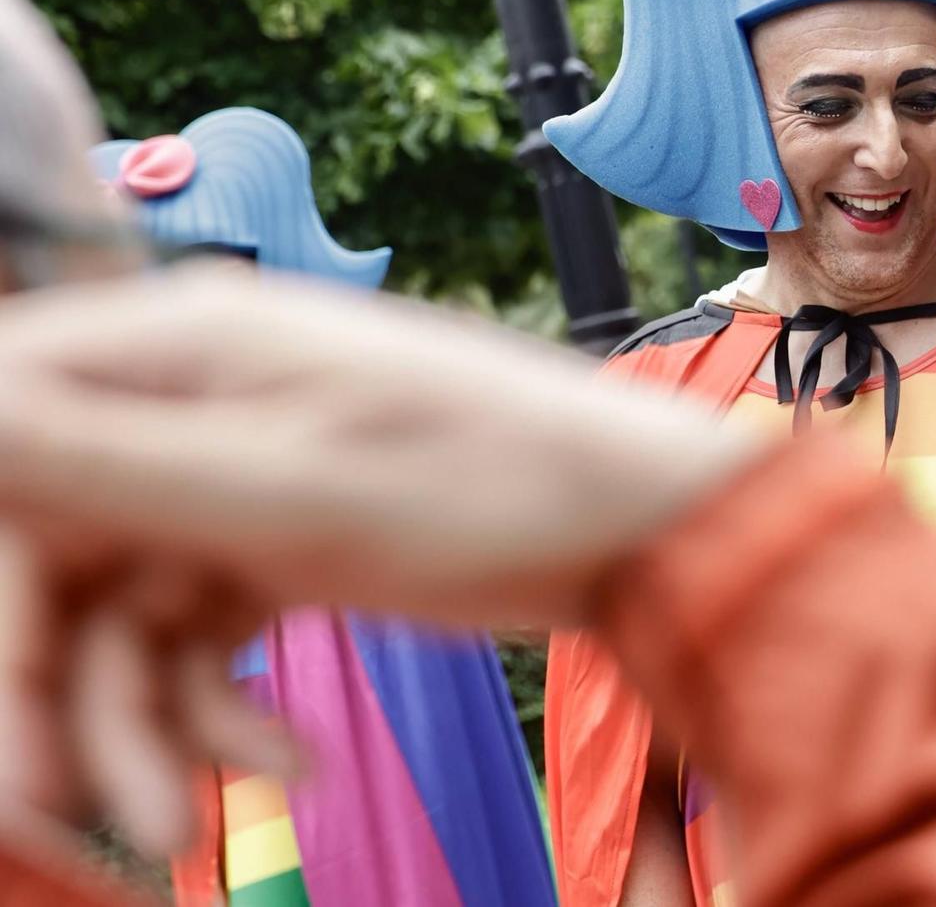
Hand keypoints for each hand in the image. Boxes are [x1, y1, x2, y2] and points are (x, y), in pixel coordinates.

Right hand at [0, 267, 763, 854]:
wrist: (641, 529)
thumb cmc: (493, 482)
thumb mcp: (285, 487)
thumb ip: (104, 456)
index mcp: (181, 345)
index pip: (6, 426)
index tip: (12, 665)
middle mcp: (191, 399)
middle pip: (44, 544)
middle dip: (46, 680)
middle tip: (55, 805)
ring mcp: (234, 475)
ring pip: (113, 611)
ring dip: (134, 723)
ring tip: (187, 819)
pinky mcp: (276, 542)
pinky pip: (190, 636)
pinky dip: (213, 709)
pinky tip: (278, 763)